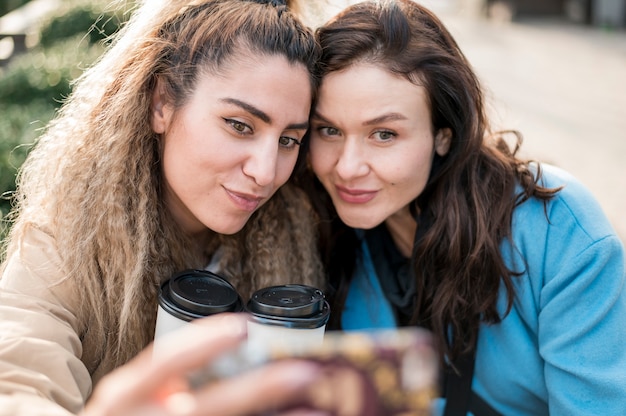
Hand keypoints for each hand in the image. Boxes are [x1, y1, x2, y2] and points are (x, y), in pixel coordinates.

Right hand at [82, 313, 321, 415]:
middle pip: (209, 406)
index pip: (165, 361)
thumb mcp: (125, 399)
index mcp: (124, 394)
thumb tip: (218, 359)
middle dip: (259, 389)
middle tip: (307, 372)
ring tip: (319, 409)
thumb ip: (162, 380)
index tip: (245, 327)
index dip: (205, 342)